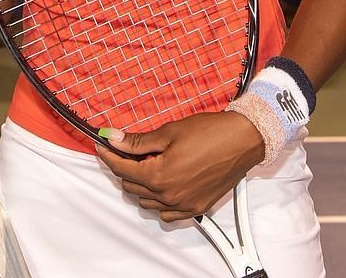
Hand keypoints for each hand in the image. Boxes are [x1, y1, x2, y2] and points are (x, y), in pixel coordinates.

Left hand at [95, 111, 263, 221]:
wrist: (243, 140)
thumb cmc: (210, 133)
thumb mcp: (169, 132)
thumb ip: (138, 141)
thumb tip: (114, 138)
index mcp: (159, 175)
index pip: (122, 169)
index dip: (109, 156)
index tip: (103, 146)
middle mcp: (169, 195)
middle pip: (132, 186)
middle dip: (124, 168)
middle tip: (126, 151)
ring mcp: (183, 205)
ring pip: (147, 202)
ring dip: (140, 185)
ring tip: (145, 166)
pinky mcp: (196, 208)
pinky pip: (167, 213)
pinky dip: (158, 202)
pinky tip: (162, 185)